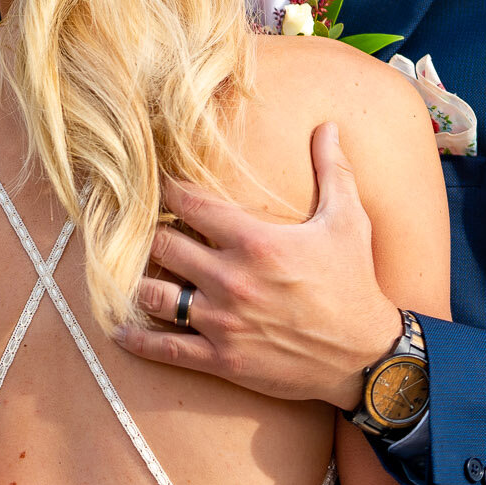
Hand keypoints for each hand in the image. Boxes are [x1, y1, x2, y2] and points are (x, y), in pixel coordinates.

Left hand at [114, 123, 399, 409]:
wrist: (365, 356)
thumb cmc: (355, 283)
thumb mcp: (348, 221)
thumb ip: (332, 170)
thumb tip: (327, 126)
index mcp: (255, 241)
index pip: (190, 204)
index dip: (168, 191)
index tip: (158, 186)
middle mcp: (231, 279)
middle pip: (161, 246)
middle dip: (149, 235)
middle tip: (139, 230)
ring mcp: (222, 322)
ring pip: (153, 295)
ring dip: (138, 283)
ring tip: (131, 273)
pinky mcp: (222, 358)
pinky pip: (165, 348)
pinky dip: (137, 340)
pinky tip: (120, 330)